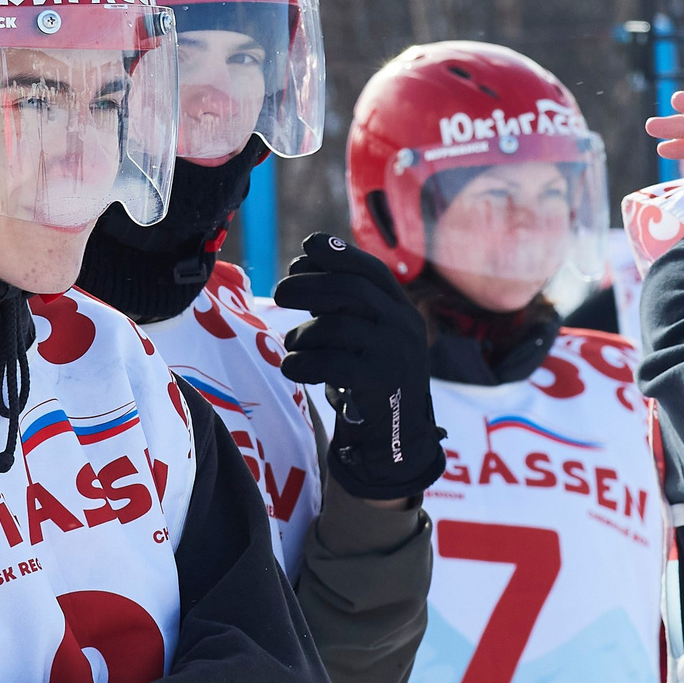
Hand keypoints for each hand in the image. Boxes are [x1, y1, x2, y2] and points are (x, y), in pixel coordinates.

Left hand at [275, 235, 446, 499]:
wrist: (397, 436)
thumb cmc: (370, 379)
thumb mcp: (366, 335)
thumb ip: (341, 304)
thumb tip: (300, 264)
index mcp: (401, 310)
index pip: (372, 271)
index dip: (339, 254)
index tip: (307, 246)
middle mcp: (404, 326)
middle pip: (352, 290)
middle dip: (309, 285)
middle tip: (279, 293)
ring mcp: (394, 354)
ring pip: (336, 327)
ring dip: (302, 334)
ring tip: (292, 345)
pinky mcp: (378, 384)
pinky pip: (330, 363)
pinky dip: (301, 362)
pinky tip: (293, 367)